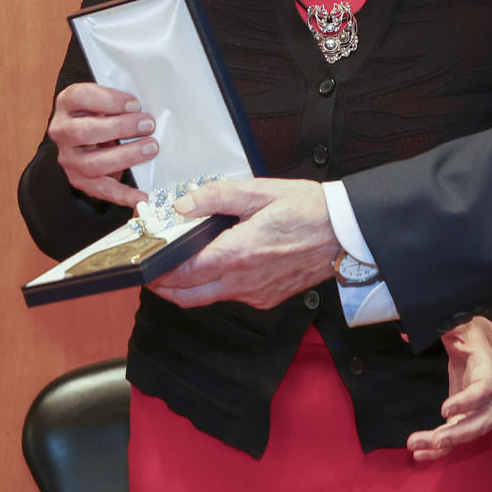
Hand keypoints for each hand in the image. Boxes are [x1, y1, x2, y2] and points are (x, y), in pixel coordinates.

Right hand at [48, 82, 155, 207]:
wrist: (81, 136)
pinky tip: (144, 198)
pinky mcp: (79, 179)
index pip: (80, 97)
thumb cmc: (98, 113)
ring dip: (125, 156)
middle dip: (120, 128)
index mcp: (67, 104)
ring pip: (92, 163)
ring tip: (151, 148)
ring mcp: (68, 158)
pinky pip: (102, 190)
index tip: (134, 104)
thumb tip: (146, 114)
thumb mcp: (102, 99)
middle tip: (148, 125)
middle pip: (84, 132)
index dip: (108, 100)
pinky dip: (125, 195)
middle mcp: (62, 131)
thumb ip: (118, 103)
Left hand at [152, 178, 339, 308]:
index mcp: (238, 254)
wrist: (346, 233)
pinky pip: (231, 296)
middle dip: (164, 287)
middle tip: (151, 272)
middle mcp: (244, 281)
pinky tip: (215, 266)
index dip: (157, 271)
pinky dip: (214, 286)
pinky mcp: (267, 298)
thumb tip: (184, 204)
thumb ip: (216, 197)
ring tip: (178, 267)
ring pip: (208, 299)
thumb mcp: (259, 192)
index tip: (144, 262)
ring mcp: (256, 293)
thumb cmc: (310, 211)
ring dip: (188, 288)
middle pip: (188, 296)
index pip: (183, 273)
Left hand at [407, 317, 491, 461]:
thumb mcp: (458, 323)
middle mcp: (486, 395)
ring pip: (467, 434)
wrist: (487, 345)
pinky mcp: (464, 416)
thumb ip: (437, 326)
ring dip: (444, 445)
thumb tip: (406, 333)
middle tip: (435, 440)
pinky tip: (418, 454)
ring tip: (416, 448)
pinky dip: (438, 449)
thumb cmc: (471, 334)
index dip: (467, 401)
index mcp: (484, 369)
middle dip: (457, 433)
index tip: (444, 409)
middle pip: (480, 421)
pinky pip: (455, 437)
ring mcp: (476, 409)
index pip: (482, 389)